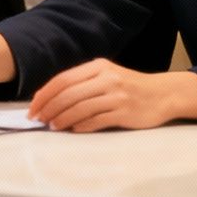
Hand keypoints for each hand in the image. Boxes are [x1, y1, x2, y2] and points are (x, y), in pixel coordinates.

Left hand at [27, 59, 196, 131]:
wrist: (163, 94)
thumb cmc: (131, 87)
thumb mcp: (108, 76)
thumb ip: (84, 84)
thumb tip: (52, 100)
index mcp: (99, 66)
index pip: (63, 79)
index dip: (45, 94)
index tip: (33, 107)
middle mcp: (107, 78)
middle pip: (68, 93)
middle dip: (49, 108)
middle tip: (38, 120)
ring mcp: (116, 95)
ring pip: (80, 107)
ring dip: (63, 119)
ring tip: (53, 127)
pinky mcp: (124, 112)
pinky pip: (97, 120)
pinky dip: (82, 126)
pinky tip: (74, 130)